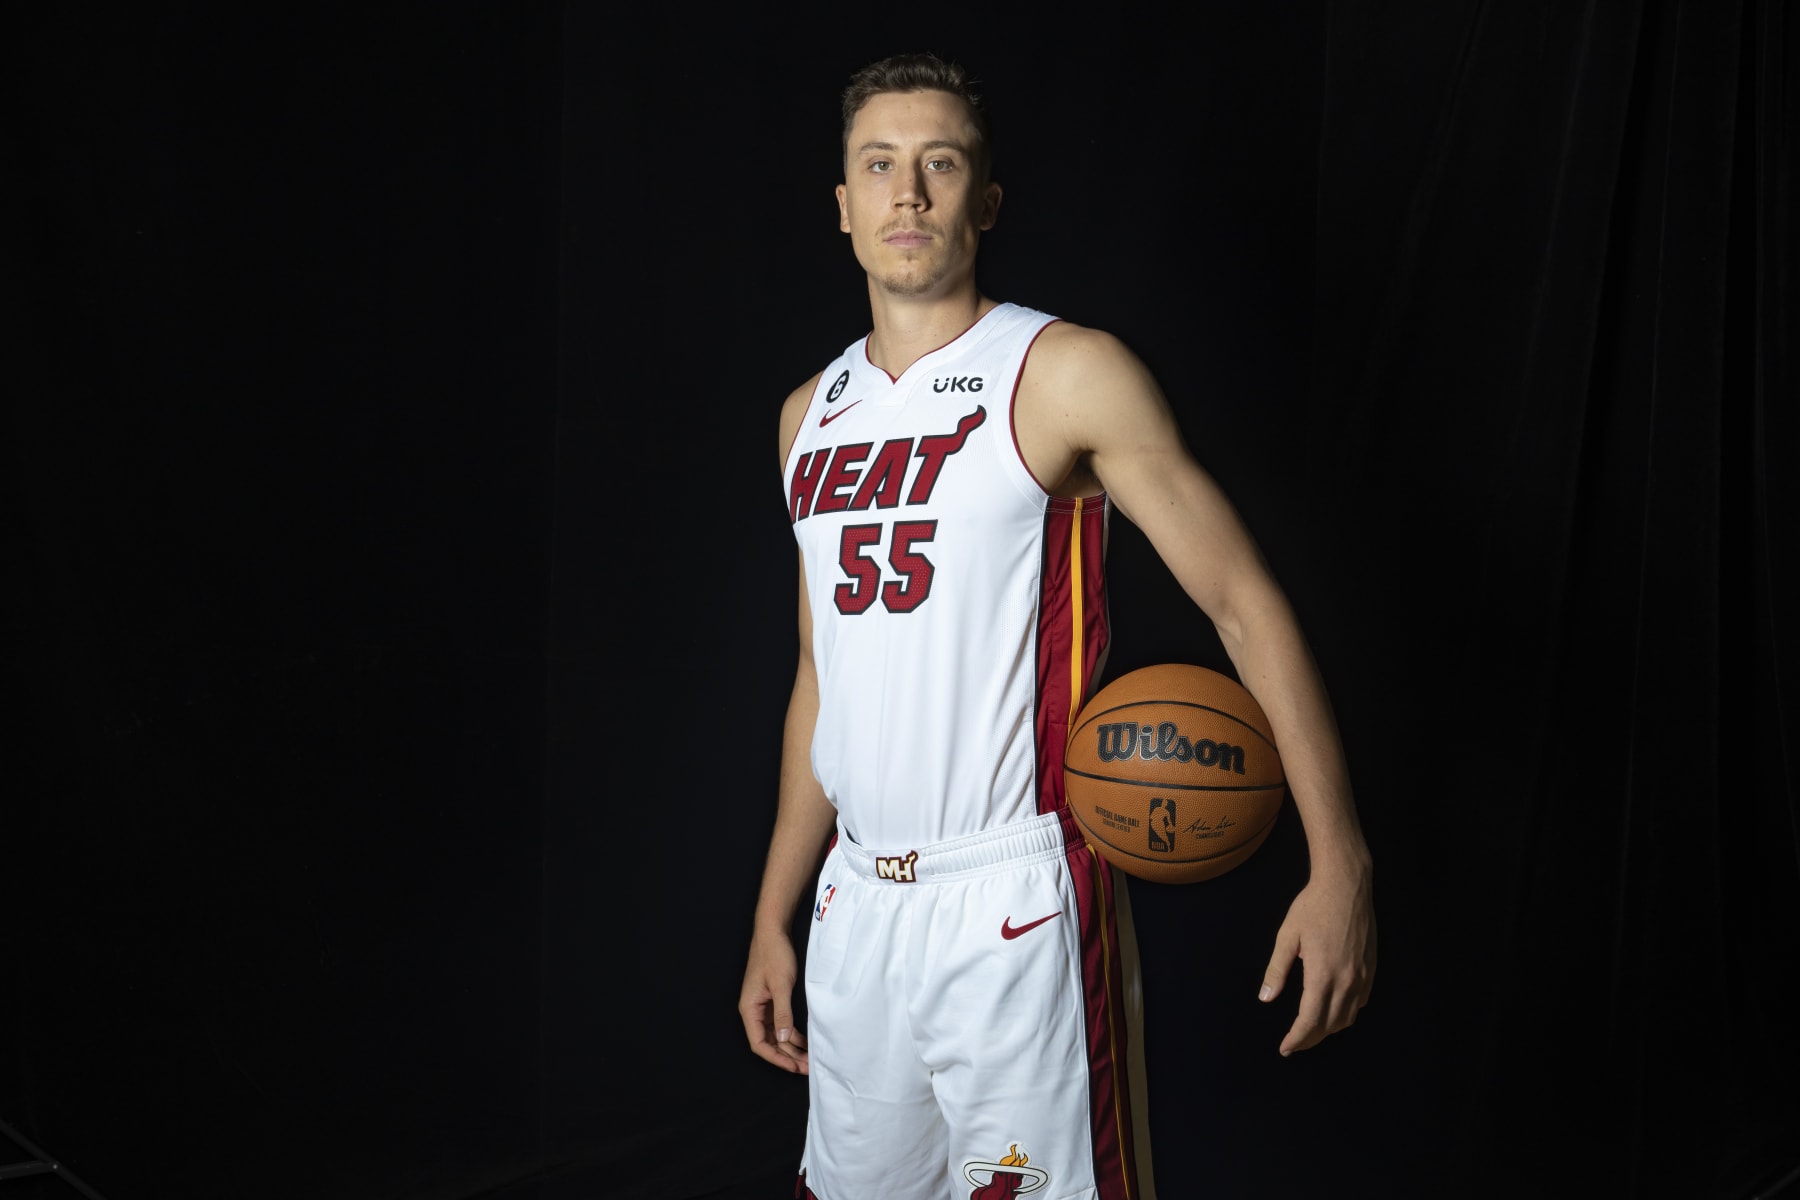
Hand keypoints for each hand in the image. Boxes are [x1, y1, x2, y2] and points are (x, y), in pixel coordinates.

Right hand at [739, 928, 808, 1073]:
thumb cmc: (774, 954)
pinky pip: (781, 1023)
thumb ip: (783, 1013)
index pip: (759, 1044)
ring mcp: (763, 1006)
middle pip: (769, 1042)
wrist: (773, 931)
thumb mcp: (781, 985)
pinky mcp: (772, 999)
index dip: (777, 1058)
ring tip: (809, 1058)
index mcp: (749, 1009)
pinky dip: (793, 1033)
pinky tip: (806, 1040)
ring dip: (792, 1047)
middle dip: (788, 1056)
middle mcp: (754, 1010)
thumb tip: (785, 1039)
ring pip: (777, 1034)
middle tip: (807, 1067)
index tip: (794, 1067)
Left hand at [1259, 865, 1375, 1054]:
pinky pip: (1360, 1002)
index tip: (1285, 1048)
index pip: (1310, 1021)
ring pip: (1347, 1017)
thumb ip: (1277, 970)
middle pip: (1329, 1025)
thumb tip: (1265, 998)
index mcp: (1323, 974)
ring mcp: (1363, 976)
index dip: (1297, 1039)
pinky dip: (1346, 1013)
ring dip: (1329, 1029)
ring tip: (1310, 1031)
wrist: (1347, 885)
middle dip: (1310, 1039)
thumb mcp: (1287, 936)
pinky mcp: (1371, 969)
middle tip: (1294, 1044)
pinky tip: (1333, 1009)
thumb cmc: (1312, 907)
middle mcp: (1347, 980)